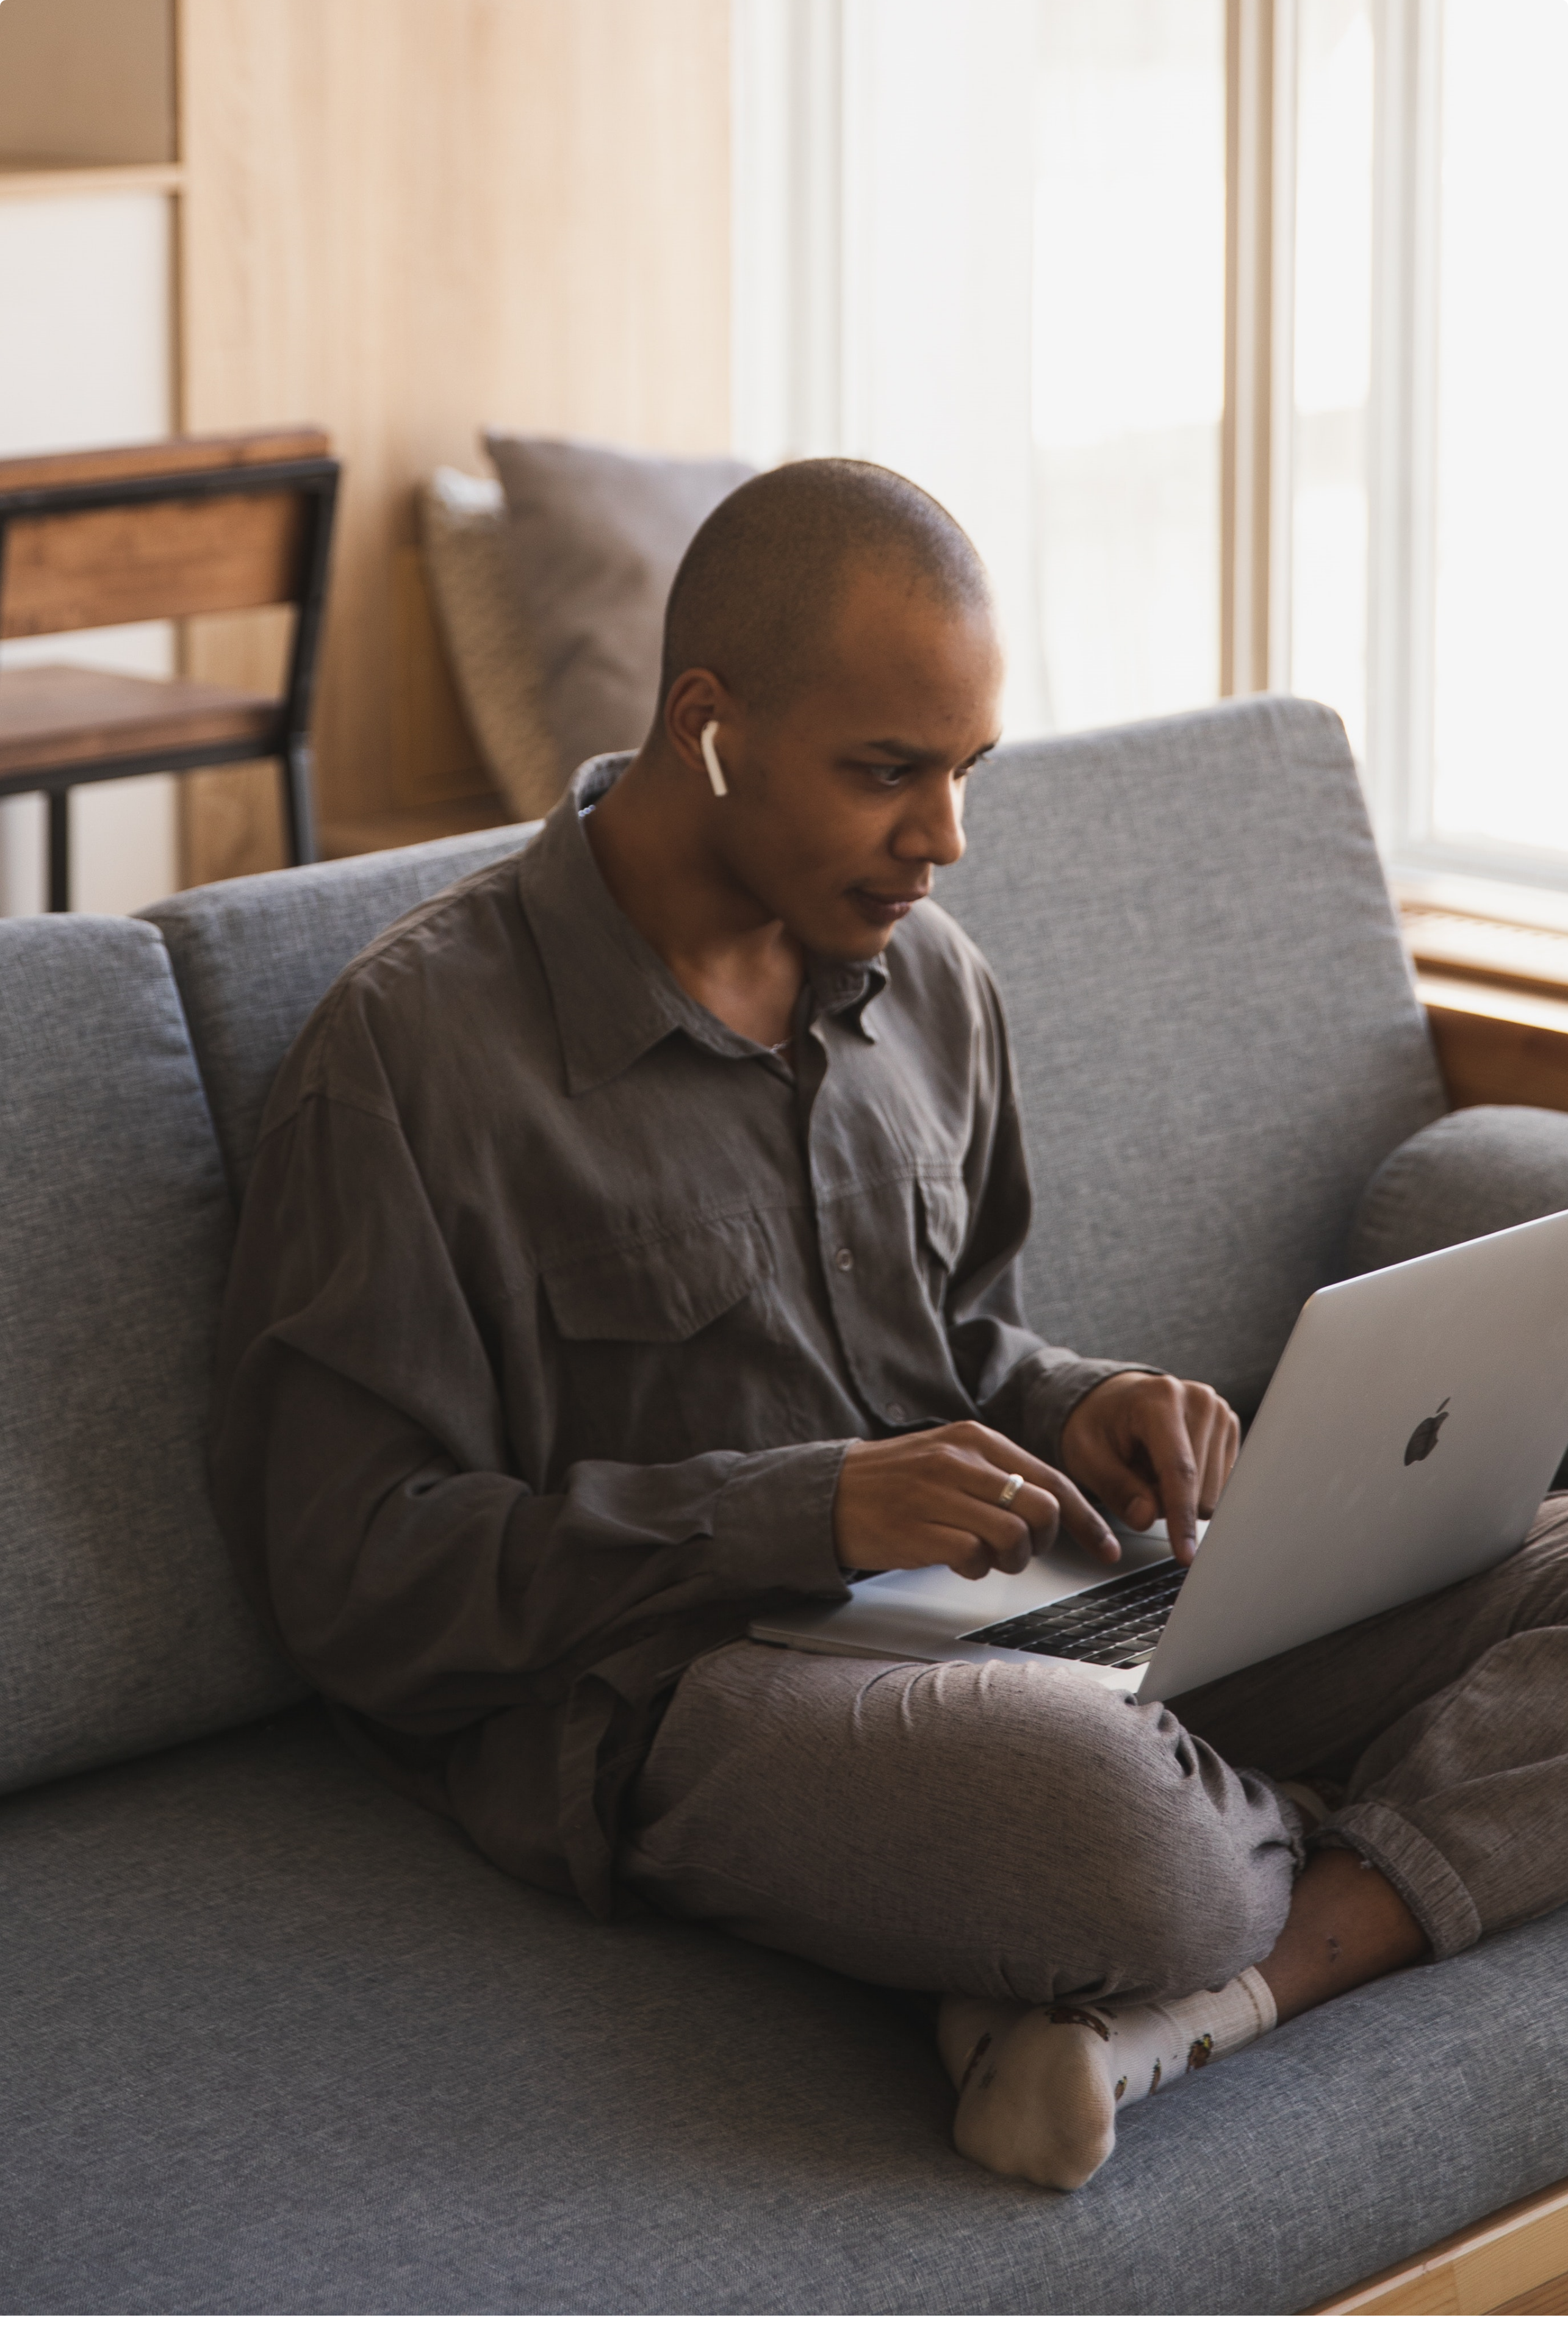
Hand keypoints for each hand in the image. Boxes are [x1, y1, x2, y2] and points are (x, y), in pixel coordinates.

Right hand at [833, 1421, 1120, 1581]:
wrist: (829, 1493)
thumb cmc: (896, 1482)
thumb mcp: (950, 1458)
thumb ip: (999, 1473)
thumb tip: (1055, 1505)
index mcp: (975, 1439)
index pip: (1051, 1478)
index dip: (1086, 1518)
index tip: (1107, 1546)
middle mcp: (960, 1461)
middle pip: (1041, 1509)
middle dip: (1043, 1541)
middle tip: (1021, 1549)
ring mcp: (938, 1494)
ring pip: (1013, 1535)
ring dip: (1009, 1558)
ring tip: (985, 1555)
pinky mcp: (918, 1529)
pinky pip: (974, 1556)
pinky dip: (975, 1567)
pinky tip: (958, 1560)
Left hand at [1060, 1372, 1239, 1565]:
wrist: (1113, 1400)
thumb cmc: (1096, 1427)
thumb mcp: (1086, 1456)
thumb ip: (1115, 1488)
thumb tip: (1145, 1518)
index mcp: (1160, 1400)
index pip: (1180, 1470)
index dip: (1181, 1517)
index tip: (1185, 1556)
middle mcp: (1198, 1400)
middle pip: (1199, 1487)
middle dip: (1167, 1503)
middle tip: (1136, 1479)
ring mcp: (1220, 1412)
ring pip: (1214, 1492)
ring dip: (1181, 1496)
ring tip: (1152, 1468)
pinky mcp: (1230, 1427)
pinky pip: (1222, 1484)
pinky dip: (1195, 1488)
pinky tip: (1171, 1467)